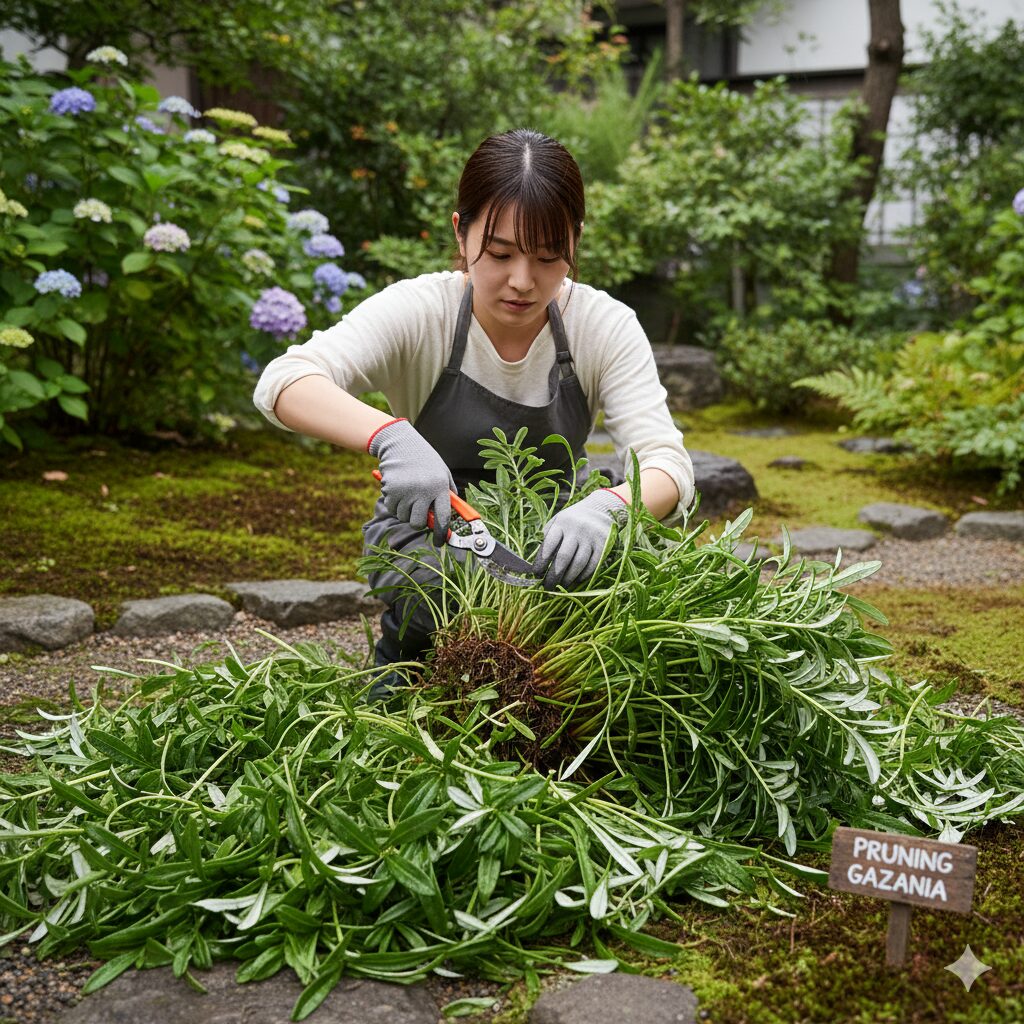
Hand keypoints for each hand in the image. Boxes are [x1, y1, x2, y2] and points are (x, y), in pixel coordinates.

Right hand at [368, 419, 455, 545]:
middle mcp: (423, 491)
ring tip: (408, 493)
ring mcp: (406, 491)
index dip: (442, 533)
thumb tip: (450, 518)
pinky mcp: (391, 491)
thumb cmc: (425, 460)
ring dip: (405, 511)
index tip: (441, 541)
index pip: (443, 517)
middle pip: (419, 523)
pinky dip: (394, 504)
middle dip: (419, 521)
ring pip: (404, 517)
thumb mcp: (442, 473)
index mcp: (440, 487)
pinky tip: (398, 489)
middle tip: (418, 511)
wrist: (401, 444)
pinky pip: (392, 509)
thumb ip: (447, 494)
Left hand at [532, 490, 625, 589]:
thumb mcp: (557, 522)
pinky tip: (576, 581)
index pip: (548, 545)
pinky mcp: (604, 545)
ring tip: (561, 586)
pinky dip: (583, 576)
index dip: (541, 562)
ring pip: (578, 563)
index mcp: (561, 523)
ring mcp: (591, 537)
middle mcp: (577, 530)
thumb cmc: (571, 521)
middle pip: (563, 557)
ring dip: (568, 578)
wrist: (600, 510)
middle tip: (547, 586)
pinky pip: (592, 565)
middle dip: (553, 576)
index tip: (536, 574)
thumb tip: (537, 563)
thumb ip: (548, 538)